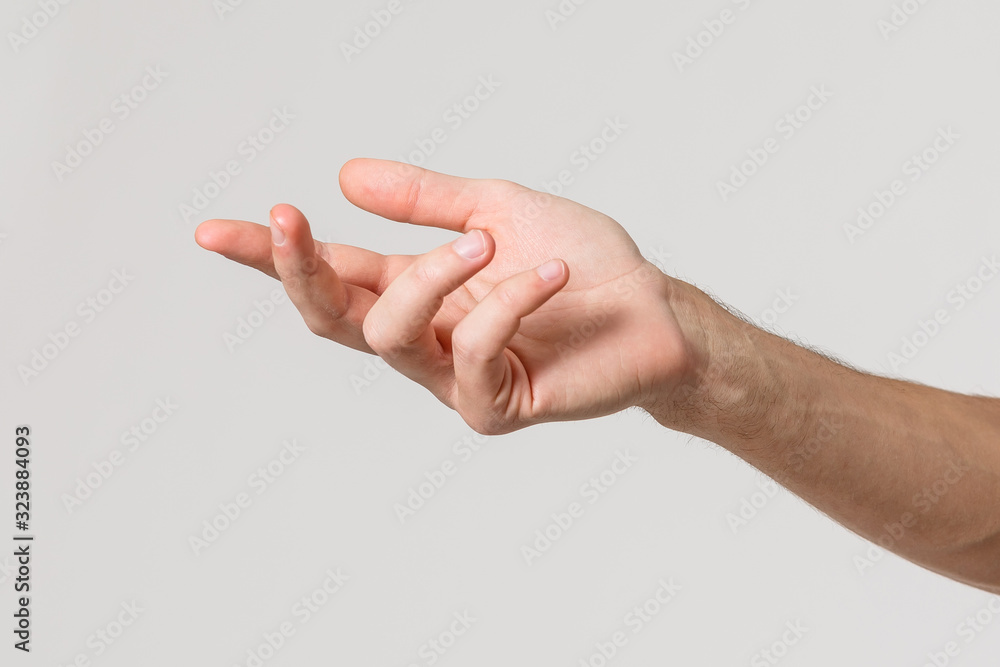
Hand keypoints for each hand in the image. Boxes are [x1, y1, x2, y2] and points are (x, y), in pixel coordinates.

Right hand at [195, 159, 694, 433]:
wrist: (652, 311)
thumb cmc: (582, 263)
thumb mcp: (497, 209)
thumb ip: (425, 202)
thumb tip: (344, 177)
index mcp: (416, 288)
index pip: (329, 272)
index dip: (270, 255)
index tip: (212, 231)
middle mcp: (423, 337)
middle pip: (330, 317)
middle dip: (298, 268)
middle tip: (286, 218)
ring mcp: (453, 378)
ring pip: (391, 334)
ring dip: (431, 275)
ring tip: (486, 240)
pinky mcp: (494, 406)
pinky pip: (473, 354)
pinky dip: (506, 304)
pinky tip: (547, 275)